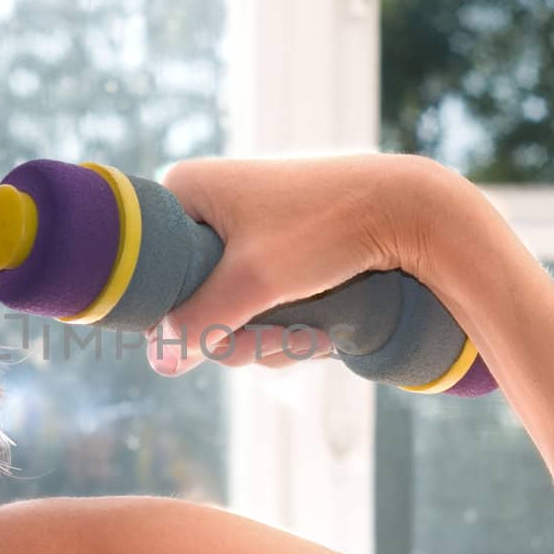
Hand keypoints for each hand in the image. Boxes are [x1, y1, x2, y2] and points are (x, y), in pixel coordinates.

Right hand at [145, 153, 457, 375]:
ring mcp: (242, 232)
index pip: (146, 268)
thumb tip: (160, 361)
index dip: (173, 311)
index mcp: (185, 191)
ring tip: (311, 332)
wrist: (407, 208)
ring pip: (230, 310)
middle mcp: (208, 207)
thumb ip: (200, 323)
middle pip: (190, 298)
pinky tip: (321, 329)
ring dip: (268, 337)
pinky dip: (287, 325)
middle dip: (237, 333)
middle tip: (275, 339)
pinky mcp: (275, 254)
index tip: (213, 329)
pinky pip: (260, 305)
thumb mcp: (254, 281)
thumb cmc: (325, 227)